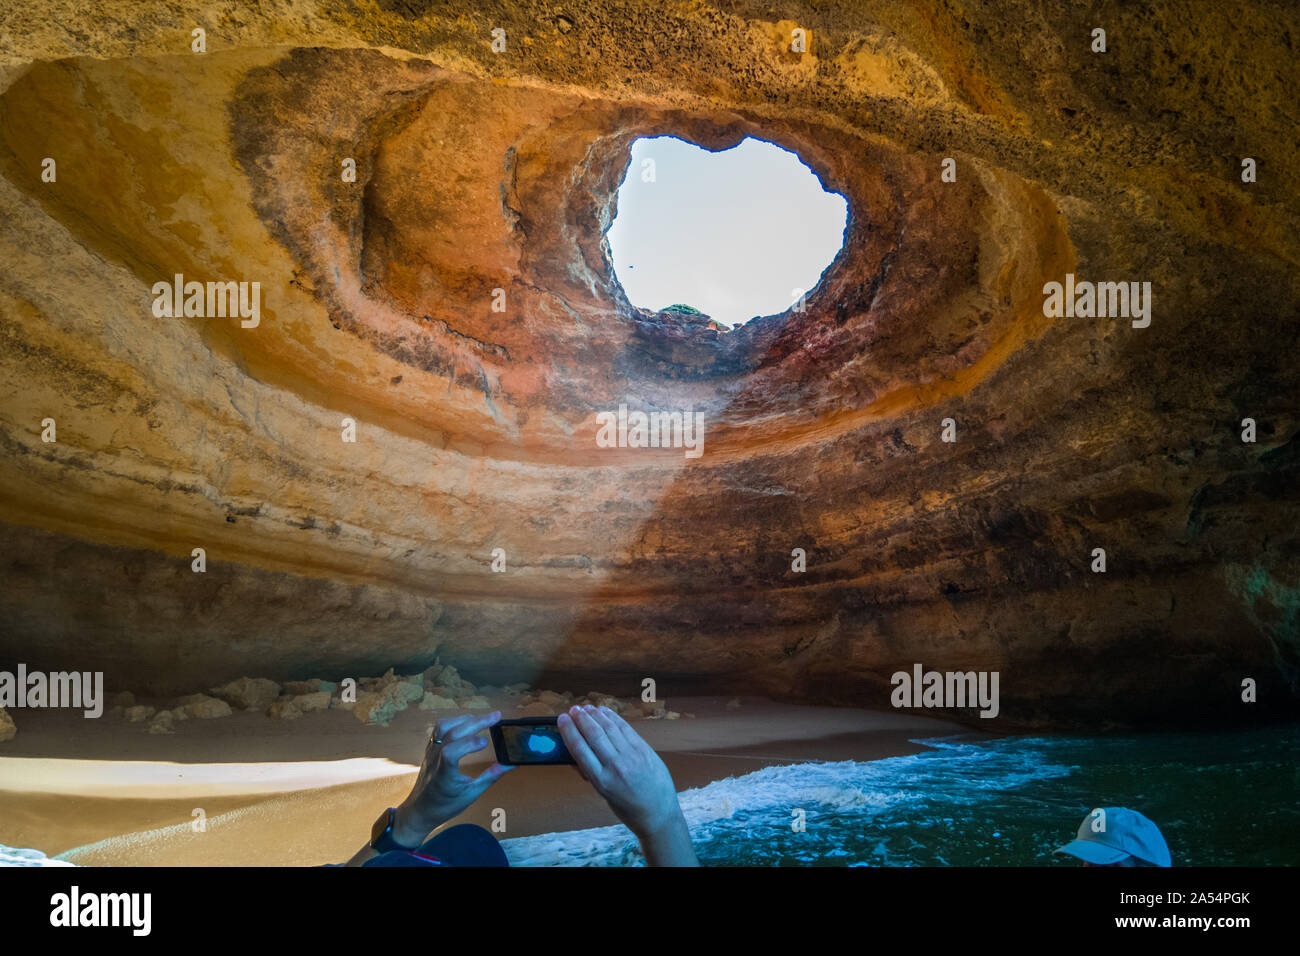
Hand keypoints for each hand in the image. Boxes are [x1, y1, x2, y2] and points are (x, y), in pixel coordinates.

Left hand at [392, 711, 511, 844]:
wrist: (420, 810)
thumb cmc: (444, 805)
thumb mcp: (471, 794)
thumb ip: (490, 777)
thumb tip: (509, 765)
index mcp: (444, 773)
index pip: (452, 751)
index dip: (470, 743)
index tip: (487, 743)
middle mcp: (435, 758)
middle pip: (452, 732)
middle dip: (476, 721)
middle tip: (496, 716)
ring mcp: (431, 751)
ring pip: (444, 726)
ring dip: (465, 719)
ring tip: (483, 719)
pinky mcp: (430, 748)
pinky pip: (440, 728)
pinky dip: (455, 721)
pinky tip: (467, 724)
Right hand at [558, 705, 694, 864]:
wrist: (658, 813)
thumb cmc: (628, 808)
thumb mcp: (603, 794)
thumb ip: (590, 773)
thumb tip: (573, 754)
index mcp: (601, 781)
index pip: (579, 750)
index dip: (569, 731)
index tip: (562, 719)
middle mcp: (615, 766)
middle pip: (593, 735)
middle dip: (581, 719)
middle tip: (573, 709)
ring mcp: (631, 756)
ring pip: (609, 728)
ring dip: (595, 715)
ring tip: (586, 708)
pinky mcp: (644, 749)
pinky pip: (625, 728)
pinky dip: (613, 717)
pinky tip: (604, 711)